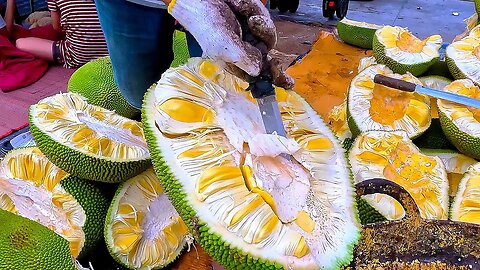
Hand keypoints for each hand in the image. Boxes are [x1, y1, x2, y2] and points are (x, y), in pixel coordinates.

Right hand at [167, 0, 293, 88]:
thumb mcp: (223, 47)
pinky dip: (253, 11)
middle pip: (269, 57)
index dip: (274, 79)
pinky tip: (239, 6)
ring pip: (269, 36)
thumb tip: (259, 70)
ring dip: (260, 25)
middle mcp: (247, 52)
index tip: (287, 82)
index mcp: (238, 64)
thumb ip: (243, 59)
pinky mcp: (255, 21)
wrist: (201, 1)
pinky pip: (265, 20)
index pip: (260, 77)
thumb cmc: (206, 25)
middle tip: (255, 26)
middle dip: (265, 39)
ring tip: (246, 16)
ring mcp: (252, 37)